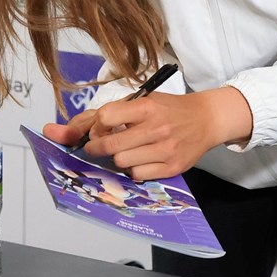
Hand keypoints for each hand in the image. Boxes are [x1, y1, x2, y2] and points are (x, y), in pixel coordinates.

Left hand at [45, 88, 252, 180]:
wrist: (207, 119)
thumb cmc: (171, 109)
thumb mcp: (145, 101)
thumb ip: (113, 112)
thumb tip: (69, 128)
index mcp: (147, 107)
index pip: (105, 117)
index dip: (96, 126)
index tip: (99, 129)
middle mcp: (156, 128)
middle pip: (110, 146)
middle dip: (97, 147)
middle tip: (97, 146)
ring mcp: (165, 150)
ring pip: (122, 162)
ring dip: (118, 158)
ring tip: (127, 151)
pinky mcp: (172, 167)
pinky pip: (138, 175)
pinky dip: (134, 169)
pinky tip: (141, 160)